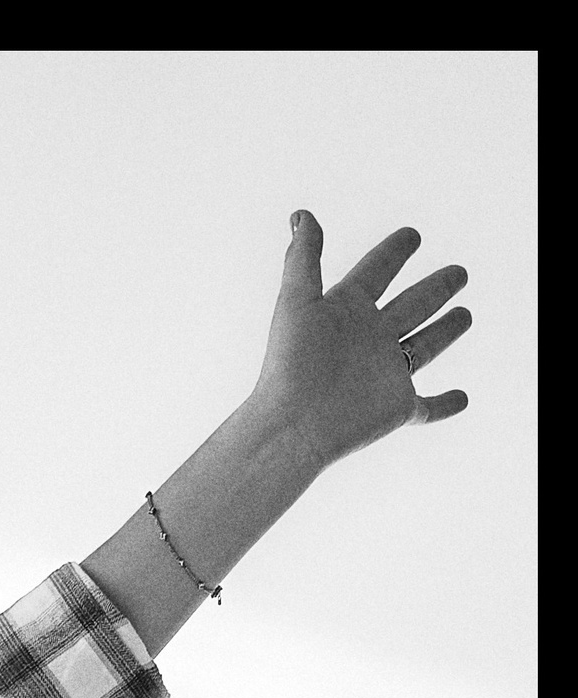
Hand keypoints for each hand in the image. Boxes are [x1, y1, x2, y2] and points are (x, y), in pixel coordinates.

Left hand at [250, 214, 470, 475]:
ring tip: (465, 315)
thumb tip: (302, 215)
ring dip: (445, 332)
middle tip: (458, 272)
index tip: (411, 235)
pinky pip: (427, 407)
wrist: (292, 426)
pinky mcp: (396, 408)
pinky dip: (446, 405)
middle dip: (436, 288)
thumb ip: (303, 258)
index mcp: (346, 310)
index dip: (394, 251)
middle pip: (411, 306)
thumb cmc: (289, 365)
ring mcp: (385, 374)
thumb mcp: (296, 302)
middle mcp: (369, 339)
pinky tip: (462, 399)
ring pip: (424, 348)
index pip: (377, 271)